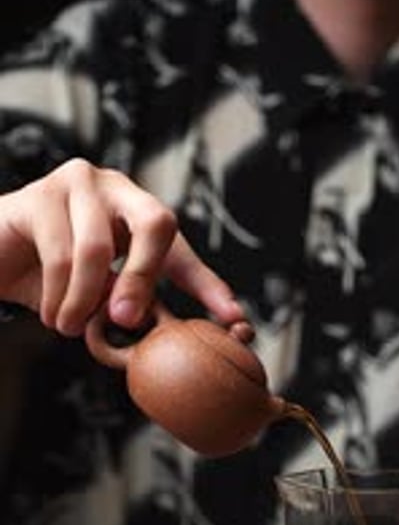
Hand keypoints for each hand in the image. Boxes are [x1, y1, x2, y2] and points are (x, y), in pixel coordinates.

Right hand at [0, 158, 248, 336]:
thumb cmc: (52, 279)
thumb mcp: (101, 298)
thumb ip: (132, 307)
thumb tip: (174, 340)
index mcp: (139, 215)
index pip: (182, 251)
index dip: (209, 287)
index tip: (234, 322)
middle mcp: (116, 189)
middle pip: (156, 223)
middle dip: (145, 279)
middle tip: (126, 321)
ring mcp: (78, 184)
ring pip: (99, 250)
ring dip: (84, 302)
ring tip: (68, 327)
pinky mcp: (39, 195)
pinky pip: (60, 254)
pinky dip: (57, 296)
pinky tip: (51, 315)